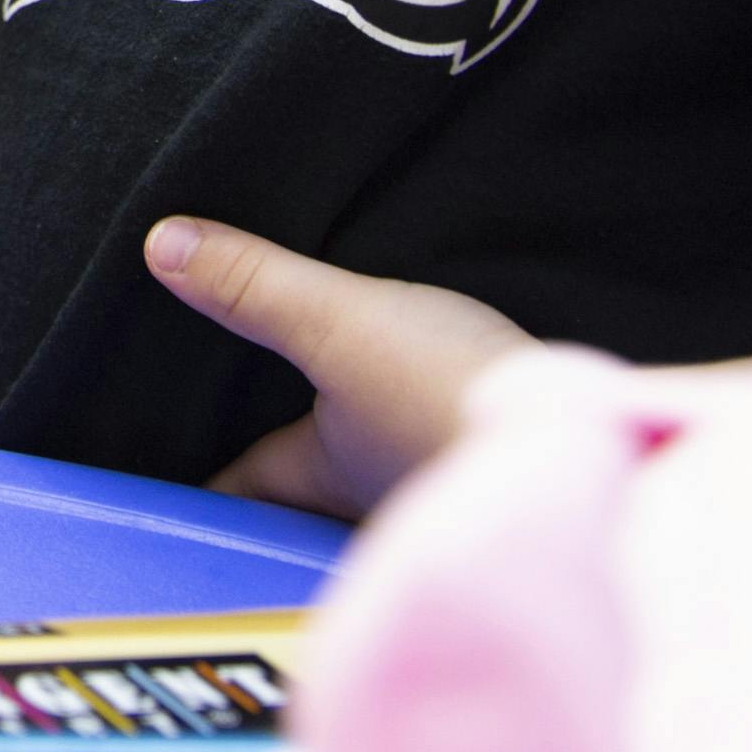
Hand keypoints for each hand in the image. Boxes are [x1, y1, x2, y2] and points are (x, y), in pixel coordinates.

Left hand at [144, 216, 534, 516]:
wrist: (592, 442)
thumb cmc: (449, 396)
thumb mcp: (341, 327)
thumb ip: (257, 287)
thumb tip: (159, 247)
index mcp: (321, 472)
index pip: (246, 488)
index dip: (212, 494)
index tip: (175, 503)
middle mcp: (375, 500)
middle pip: (308, 502)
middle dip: (283, 489)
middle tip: (244, 476)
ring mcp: (441, 492)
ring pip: (376, 489)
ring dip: (359, 470)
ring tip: (341, 440)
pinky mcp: (500, 472)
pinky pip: (440, 463)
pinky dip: (425, 451)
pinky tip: (437, 422)